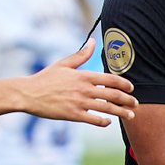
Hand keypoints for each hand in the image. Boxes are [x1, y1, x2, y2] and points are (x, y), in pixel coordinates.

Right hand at [22, 38, 137, 125]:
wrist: (28, 94)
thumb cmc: (45, 78)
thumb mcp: (63, 64)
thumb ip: (81, 55)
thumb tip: (93, 41)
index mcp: (83, 76)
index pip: (110, 79)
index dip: (124, 84)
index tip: (131, 88)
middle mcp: (84, 89)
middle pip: (113, 95)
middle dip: (127, 100)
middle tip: (136, 104)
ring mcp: (80, 103)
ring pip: (107, 108)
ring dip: (122, 113)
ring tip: (131, 116)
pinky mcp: (74, 115)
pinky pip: (94, 119)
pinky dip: (104, 122)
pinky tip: (109, 122)